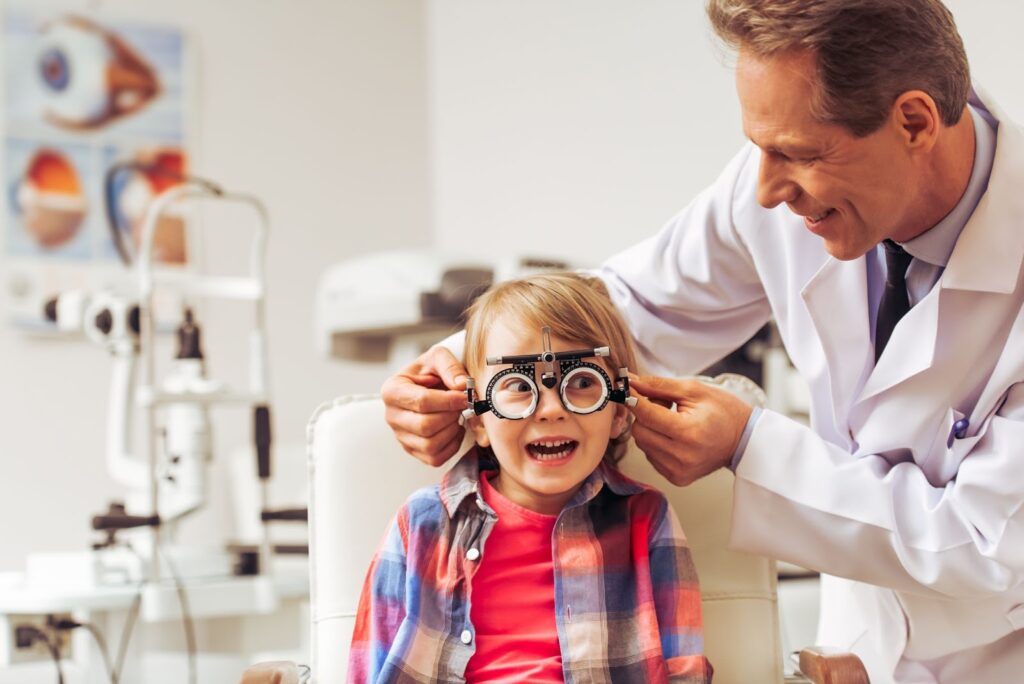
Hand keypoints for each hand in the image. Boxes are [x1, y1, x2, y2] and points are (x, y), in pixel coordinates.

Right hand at [381, 345, 470, 466]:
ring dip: (452, 431)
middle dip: (451, 416)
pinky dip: (451, 445)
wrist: (428, 384)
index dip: (448, 401)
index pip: (421, 402)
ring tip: (457, 415)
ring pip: (430, 445)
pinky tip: (453, 428)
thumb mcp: (438, 358)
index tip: (466, 397)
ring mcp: (400, 436)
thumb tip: (462, 386)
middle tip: (463, 406)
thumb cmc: (430, 371)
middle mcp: (391, 416)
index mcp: (392, 390)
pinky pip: (435, 458)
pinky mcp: (412, 450)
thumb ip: (450, 367)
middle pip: (425, 426)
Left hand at [629, 375, 752, 485]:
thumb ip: (658, 386)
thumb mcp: (693, 390)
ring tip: (672, 419)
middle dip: (644, 413)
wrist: (744, 439)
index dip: (634, 399)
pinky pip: (651, 455)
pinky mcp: (677, 478)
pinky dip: (656, 442)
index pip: (646, 415)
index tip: (628, 387)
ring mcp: (679, 471)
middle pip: (639, 431)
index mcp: (689, 433)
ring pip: (643, 443)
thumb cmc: (722, 410)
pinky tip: (674, 435)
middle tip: (663, 403)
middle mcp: (682, 457)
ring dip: (650, 428)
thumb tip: (631, 382)